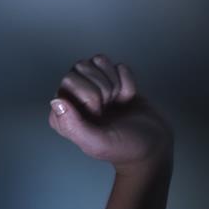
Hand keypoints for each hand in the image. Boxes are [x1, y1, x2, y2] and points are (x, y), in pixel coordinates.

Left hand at [48, 54, 170, 171]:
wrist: (152, 143)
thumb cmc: (124, 147)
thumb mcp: (97, 143)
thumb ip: (73, 126)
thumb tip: (56, 101)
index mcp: (62, 116)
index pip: (69, 82)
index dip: (90, 96)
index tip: (99, 115)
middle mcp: (73, 99)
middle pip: (82, 67)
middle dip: (103, 87)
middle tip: (109, 108)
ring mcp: (92, 87)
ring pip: (98, 61)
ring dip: (115, 82)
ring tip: (117, 103)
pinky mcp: (111, 80)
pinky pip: (118, 66)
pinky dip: (127, 82)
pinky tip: (126, 99)